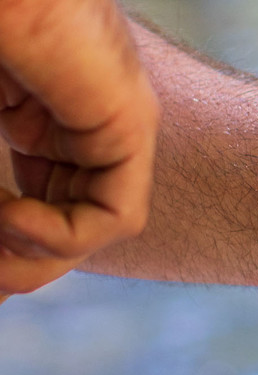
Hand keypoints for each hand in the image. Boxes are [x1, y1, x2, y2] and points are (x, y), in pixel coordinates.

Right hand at [0, 0, 157, 295]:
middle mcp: (68, 117)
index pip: (23, 199)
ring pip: (83, 226)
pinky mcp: (129, 123)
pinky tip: (11, 216)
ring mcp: (102, 118)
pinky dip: (60, 237)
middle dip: (13, 267)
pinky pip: (115, 216)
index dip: (2, 247)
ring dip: (28, 257)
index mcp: (24, 108)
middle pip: (53, 223)